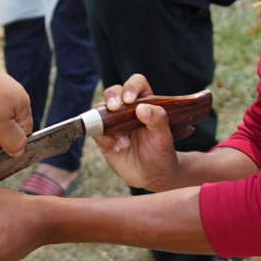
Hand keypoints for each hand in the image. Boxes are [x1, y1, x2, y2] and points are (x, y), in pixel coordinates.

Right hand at [94, 74, 182, 191]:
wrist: (153, 176)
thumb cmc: (162, 154)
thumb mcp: (164, 138)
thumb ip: (157, 121)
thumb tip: (142, 108)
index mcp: (145, 104)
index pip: (136, 84)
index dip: (131, 87)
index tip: (129, 100)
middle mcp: (127, 110)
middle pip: (113, 92)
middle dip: (111, 98)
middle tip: (114, 108)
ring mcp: (114, 123)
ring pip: (101, 110)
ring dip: (108, 122)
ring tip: (123, 141)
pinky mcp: (104, 138)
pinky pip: (96, 131)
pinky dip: (104, 138)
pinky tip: (117, 148)